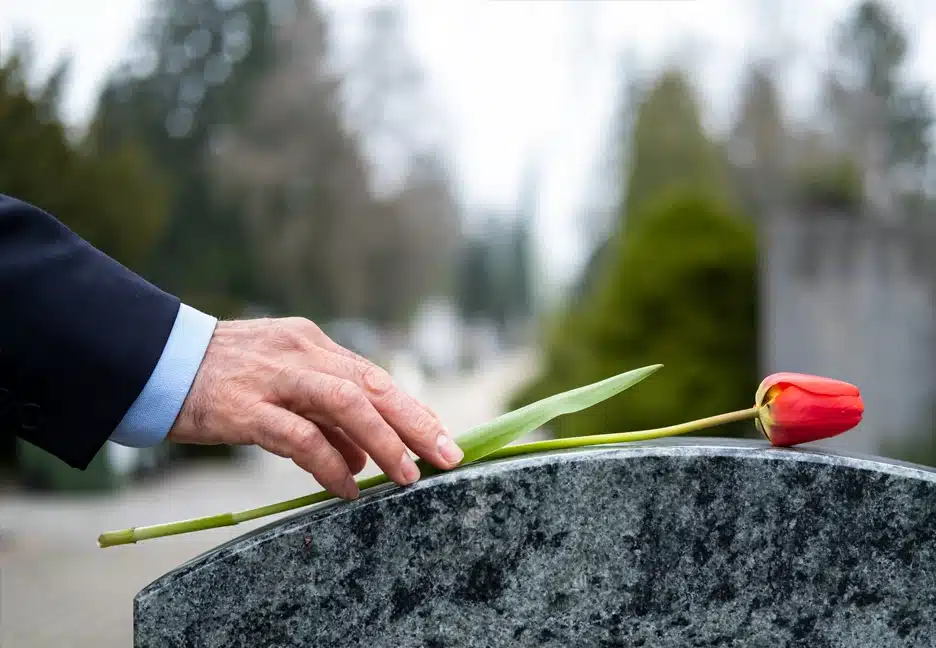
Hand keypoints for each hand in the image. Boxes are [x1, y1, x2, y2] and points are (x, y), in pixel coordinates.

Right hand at [167, 317, 463, 499]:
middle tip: (447, 455)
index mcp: (312, 344)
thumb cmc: (221, 376)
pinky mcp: (245, 408)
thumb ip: (323, 415)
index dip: (412, 408)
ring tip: (406, 476)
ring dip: (384, 441)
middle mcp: (301, 354)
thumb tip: (365, 457)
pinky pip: (301, 437)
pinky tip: (347, 487)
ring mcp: (274, 378)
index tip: (442, 435)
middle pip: (372, 385)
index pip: (374, 376)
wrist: (154, 361)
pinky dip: (330, 464)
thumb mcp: (280, 381)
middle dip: (416, 422)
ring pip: (346, 405)